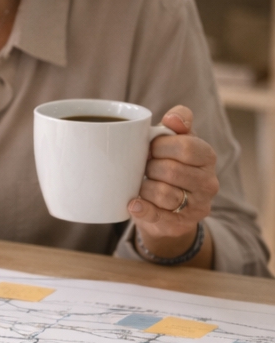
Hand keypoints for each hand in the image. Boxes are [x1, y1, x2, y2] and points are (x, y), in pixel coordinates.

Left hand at [128, 105, 217, 264]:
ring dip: (144, 187)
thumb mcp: (176, 140)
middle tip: (144, 168)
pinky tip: (133, 204)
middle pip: (170, 170)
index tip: (148, 149)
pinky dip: (142, 208)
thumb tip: (174, 118)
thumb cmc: (169, 165)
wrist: (168, 207)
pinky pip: (158, 215)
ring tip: (142, 184)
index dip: (159, 146)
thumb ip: (178, 122)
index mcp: (207, 156)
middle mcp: (209, 182)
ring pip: (163, 193)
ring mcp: (197, 206)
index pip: (184, 147)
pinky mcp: (180, 224)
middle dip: (149, 167)